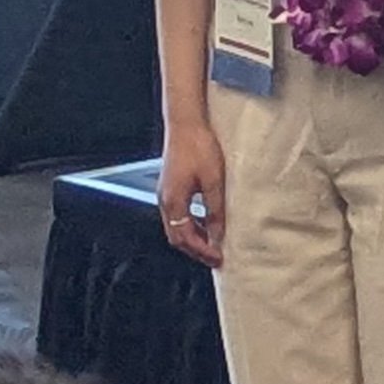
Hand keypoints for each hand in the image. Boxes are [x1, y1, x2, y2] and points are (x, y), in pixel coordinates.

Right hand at [157, 119, 224, 268]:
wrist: (186, 124)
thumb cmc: (200, 148)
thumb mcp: (214, 182)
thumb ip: (215, 210)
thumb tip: (219, 235)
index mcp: (172, 203)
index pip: (185, 238)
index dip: (202, 251)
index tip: (219, 259)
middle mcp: (164, 201)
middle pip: (176, 236)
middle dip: (196, 249)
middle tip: (216, 258)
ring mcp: (165, 194)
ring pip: (176, 226)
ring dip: (193, 238)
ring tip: (213, 244)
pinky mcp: (170, 187)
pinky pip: (177, 214)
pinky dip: (191, 224)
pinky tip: (207, 222)